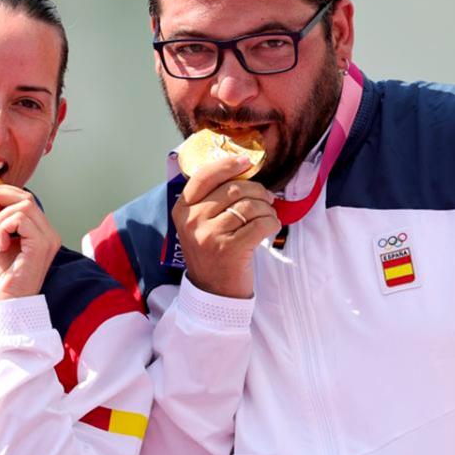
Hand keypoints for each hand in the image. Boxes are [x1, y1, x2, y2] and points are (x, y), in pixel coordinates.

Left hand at [0, 185, 60, 301]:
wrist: (7, 304)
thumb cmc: (4, 280)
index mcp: (40, 232)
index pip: (26, 200)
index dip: (3, 194)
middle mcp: (49, 233)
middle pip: (27, 197)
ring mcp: (48, 238)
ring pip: (24, 205)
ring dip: (0, 218)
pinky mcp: (42, 245)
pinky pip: (21, 219)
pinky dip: (4, 227)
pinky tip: (0, 244)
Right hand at [172, 155, 280, 298]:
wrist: (213, 293)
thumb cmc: (212, 253)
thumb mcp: (199, 224)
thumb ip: (211, 199)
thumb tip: (241, 168)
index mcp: (182, 210)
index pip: (204, 176)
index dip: (227, 165)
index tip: (245, 161)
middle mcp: (192, 221)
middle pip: (233, 189)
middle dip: (257, 190)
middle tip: (266, 198)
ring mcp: (210, 235)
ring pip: (250, 205)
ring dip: (266, 208)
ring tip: (267, 215)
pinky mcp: (231, 249)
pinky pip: (261, 224)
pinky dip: (272, 223)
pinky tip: (270, 227)